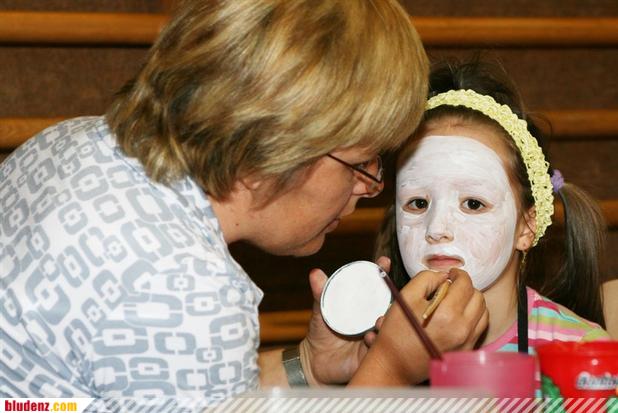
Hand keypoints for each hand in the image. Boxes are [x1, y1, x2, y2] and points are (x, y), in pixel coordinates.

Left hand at [299, 257, 391, 384]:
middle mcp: (372, 318)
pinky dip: (376, 340)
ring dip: (387, 320)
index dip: (381, 272)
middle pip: (388, 303)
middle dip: (394, 296)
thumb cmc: (320, 333)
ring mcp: (374, 334)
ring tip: (378, 321)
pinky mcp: (372, 352)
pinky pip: (381, 346)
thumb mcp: (320, 310)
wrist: (315, 361)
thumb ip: (320, 293)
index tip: (384, 261)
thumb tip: (315, 273)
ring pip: (388, 325)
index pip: (375, 286)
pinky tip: (368, 339)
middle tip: (389, 295)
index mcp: (363, 305)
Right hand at [350, 267, 487, 384]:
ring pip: (483, 312)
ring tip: (454, 301)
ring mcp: (466, 343)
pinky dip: (472, 317)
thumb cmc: (396, 331)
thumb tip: (442, 276)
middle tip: (450, 286)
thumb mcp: (405, 297)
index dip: (458, 274)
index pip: (465, 284)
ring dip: (471, 301)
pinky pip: (479, 328)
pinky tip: (456, 316)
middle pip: (478, 296)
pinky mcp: (466, 352)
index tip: (449, 273)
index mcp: (447, 314)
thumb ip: (426, 279)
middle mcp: (462, 330)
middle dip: (465, 287)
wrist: (395, 364)